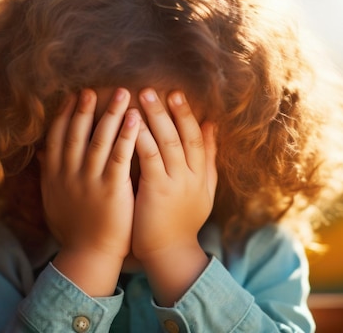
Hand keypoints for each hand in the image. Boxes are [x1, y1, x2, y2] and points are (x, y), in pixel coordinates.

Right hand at [39, 88, 140, 295]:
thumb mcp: (53, 200)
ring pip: (99, 139)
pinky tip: (135, 119)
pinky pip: (119, 156)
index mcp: (54, 175)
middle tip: (94, 88)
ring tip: (122, 93)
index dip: (66, 115)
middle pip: (77, 132)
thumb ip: (48, 175)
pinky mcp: (111, 189)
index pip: (57, 137)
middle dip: (86, 108)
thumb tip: (42, 154)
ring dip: (111, 114)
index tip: (73, 97)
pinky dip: (127, 135)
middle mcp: (68, 173)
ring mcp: (89, 180)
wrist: (87, 255)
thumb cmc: (74, 229)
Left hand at [132, 88, 216, 304]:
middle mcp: (191, 176)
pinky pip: (150, 158)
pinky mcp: (157, 191)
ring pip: (168, 142)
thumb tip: (211, 125)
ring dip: (155, 117)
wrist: (170, 253)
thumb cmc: (181, 222)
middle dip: (171, 110)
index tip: (176, 94)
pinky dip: (143, 138)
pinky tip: (132, 124)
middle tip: (156, 88)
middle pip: (183, 135)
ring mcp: (176, 183)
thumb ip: (207, 158)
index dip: (186, 114)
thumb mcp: (202, 190)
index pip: (197, 137)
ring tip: (141, 96)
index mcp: (201, 175)